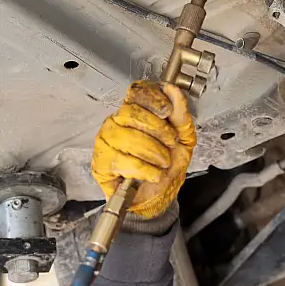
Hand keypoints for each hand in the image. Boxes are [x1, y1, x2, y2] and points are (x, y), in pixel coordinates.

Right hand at [92, 81, 196, 220]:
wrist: (161, 195)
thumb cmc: (168, 166)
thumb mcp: (183, 138)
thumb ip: (180, 113)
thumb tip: (173, 90)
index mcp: (137, 111)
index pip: (136, 92)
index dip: (152, 99)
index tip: (166, 111)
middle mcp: (117, 122)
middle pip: (131, 112)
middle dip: (157, 129)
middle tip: (170, 143)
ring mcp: (106, 141)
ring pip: (125, 136)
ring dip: (152, 152)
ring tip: (162, 162)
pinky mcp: (100, 162)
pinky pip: (120, 159)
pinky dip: (143, 169)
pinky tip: (151, 173)